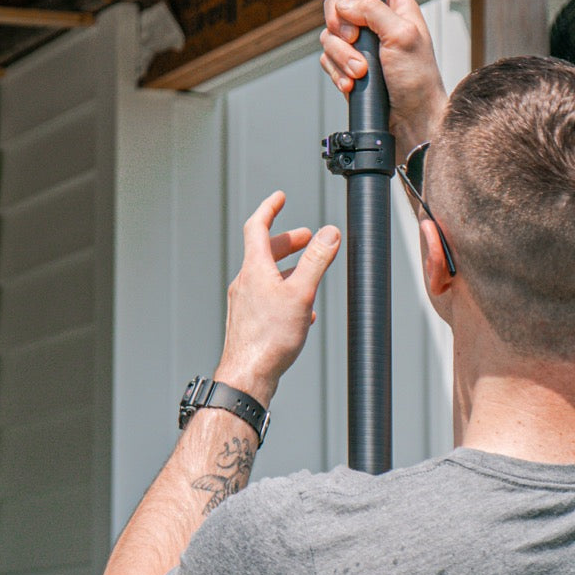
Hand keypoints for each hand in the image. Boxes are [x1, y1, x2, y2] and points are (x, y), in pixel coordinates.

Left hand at [217, 192, 340, 402]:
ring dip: (288, 268)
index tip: (280, 197)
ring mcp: (244, 303)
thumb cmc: (269, 339)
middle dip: (287, 241)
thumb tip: (329, 233)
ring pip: (267, 276)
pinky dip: (285, 293)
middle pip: (264, 251)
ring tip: (309, 273)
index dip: (269, 208)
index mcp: (255, 270)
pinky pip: (267, 298)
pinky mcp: (248, 322)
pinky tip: (302, 311)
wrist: (247, 376)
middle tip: (307, 238)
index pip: (257, 227)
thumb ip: (317, 261)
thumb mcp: (301, 293)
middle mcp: (245, 283)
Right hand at [319, 0, 447, 155]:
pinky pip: (328, 62)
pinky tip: (352, 85)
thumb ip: (373, 10)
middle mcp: (377, 24)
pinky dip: (336, 73)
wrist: (411, 122)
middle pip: (339, 4)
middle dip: (339, 24)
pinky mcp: (350, 69)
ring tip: (362, 73)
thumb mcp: (403, 36)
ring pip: (330, 37)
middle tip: (354, 40)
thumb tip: (345, 2)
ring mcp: (362, 47)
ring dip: (342, 56)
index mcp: (397, 8)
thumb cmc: (418, 80)